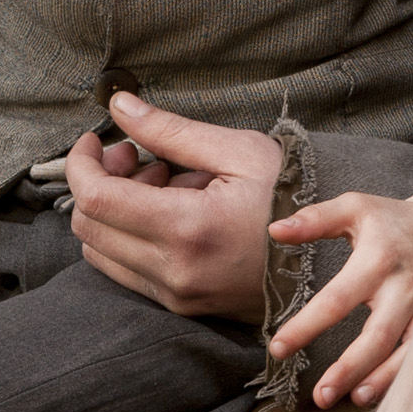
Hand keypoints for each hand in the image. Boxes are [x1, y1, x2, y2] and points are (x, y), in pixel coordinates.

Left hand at [60, 94, 281, 317]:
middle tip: (138, 158)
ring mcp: (176, 294)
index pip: (96, 199)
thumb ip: (172, 130)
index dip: (82, 164)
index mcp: (188, 229)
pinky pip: (126, 271)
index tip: (94, 141)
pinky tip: (170, 213)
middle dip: (99, 183)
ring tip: (162, 185)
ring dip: (115, 213)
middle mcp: (174, 271)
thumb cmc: (293, 198)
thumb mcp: (239, 152)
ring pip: (100, 252)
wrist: (330, 259)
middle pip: (89, 227)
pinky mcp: (181, 305)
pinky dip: (131, 237)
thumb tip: (119, 105)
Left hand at [266, 164, 412, 407]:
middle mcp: (404, 287)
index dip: (306, 326)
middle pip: (376, 335)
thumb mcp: (354, 208)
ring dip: (377, 380)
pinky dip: (397, 378)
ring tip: (348, 399)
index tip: (278, 348)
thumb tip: (274, 231)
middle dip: (348, 367)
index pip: (337, 299)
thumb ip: (314, 220)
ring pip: (403, 352)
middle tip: (320, 395)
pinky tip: (372, 394)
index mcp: (378, 259)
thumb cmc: (390, 219)